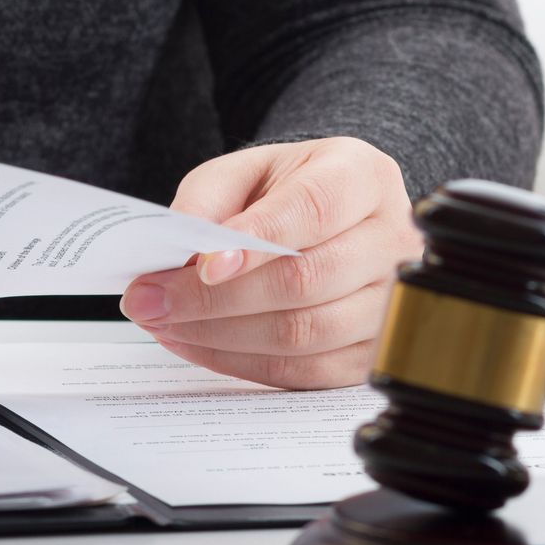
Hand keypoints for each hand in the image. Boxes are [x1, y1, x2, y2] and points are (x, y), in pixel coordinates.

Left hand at [120, 137, 421, 388]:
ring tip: (165, 323)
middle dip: (218, 299)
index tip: (205, 266)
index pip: (314, 210)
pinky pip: (307, 371)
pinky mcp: (373, 351)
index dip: (258, 241)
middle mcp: (390, 238)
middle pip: (308, 280)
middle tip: (153, 300)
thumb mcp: (239, 173)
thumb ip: (207, 200)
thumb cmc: (282, 191)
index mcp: (361, 177)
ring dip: (222, 336)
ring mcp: (391, 301)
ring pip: (307, 333)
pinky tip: (196, 344)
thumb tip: (183, 253)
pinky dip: (241, 363)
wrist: (325, 217)